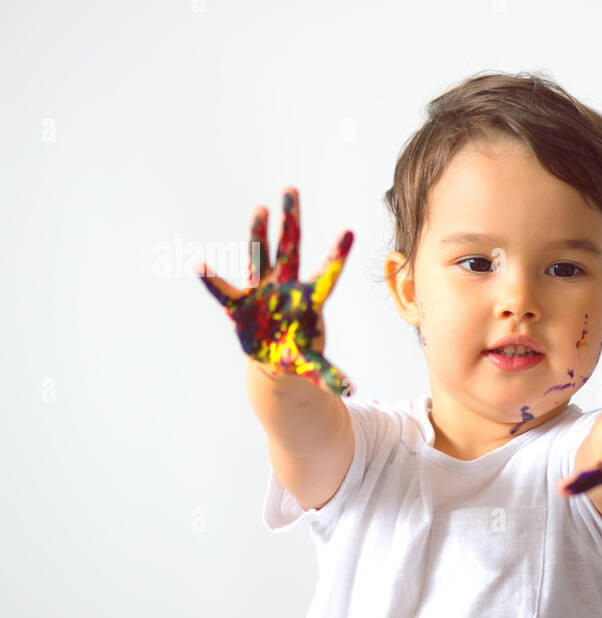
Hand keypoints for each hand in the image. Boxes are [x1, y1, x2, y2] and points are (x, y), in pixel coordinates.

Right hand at [196, 187, 354, 396]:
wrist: (274, 359)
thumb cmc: (298, 354)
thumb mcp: (314, 367)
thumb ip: (329, 376)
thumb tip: (350, 390)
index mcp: (310, 300)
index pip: (327, 274)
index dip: (337, 256)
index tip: (350, 232)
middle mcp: (286, 288)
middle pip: (289, 249)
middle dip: (290, 221)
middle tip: (291, 190)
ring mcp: (263, 291)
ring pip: (260, 256)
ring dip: (258, 232)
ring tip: (260, 208)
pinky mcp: (241, 304)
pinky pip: (224, 290)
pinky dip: (212, 281)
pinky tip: (198, 266)